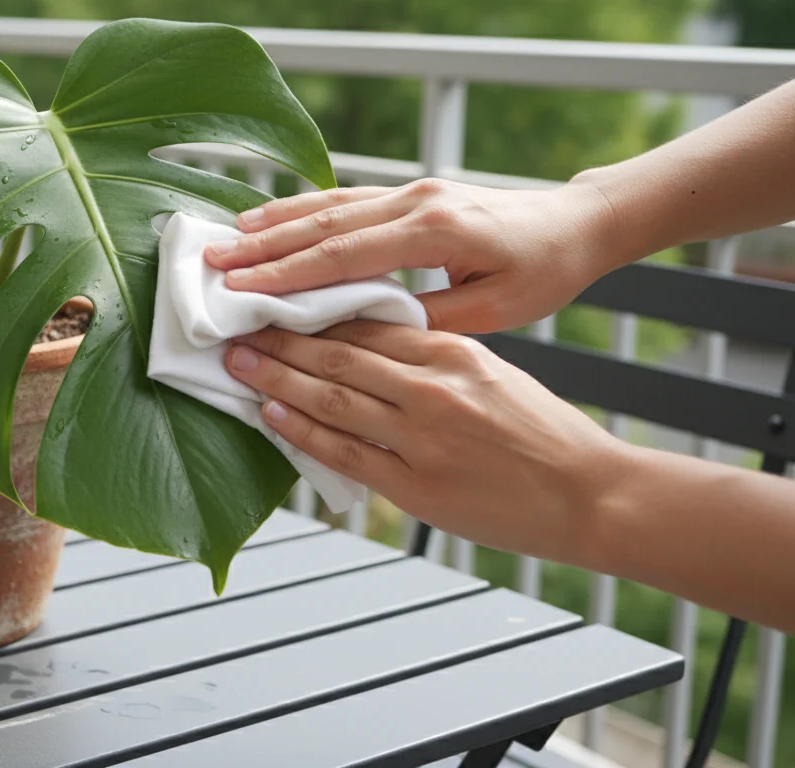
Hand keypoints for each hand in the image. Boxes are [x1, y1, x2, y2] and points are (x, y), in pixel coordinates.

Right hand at [204, 178, 620, 333]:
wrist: (576, 224)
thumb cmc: (543, 271)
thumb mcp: (494, 312)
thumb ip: (425, 320)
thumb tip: (362, 332)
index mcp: (436, 230)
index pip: (344, 255)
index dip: (288, 274)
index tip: (241, 289)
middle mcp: (418, 201)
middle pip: (325, 222)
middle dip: (264, 244)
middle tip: (213, 262)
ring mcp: (413, 190)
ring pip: (330, 204)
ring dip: (276, 221)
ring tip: (228, 237)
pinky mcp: (412, 191)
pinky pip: (347, 198)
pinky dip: (304, 209)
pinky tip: (274, 219)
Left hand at [224, 322, 627, 562]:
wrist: (587, 494)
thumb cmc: (539, 432)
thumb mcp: (491, 373)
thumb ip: (432, 356)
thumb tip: (370, 341)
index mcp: (455, 352)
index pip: (366, 322)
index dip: (313, 311)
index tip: (275, 300)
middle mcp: (434, 389)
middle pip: (338, 353)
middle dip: (280, 339)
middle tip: (236, 326)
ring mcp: (422, 438)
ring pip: (332, 397)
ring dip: (276, 378)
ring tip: (237, 363)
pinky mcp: (415, 485)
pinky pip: (344, 452)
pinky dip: (302, 430)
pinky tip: (271, 413)